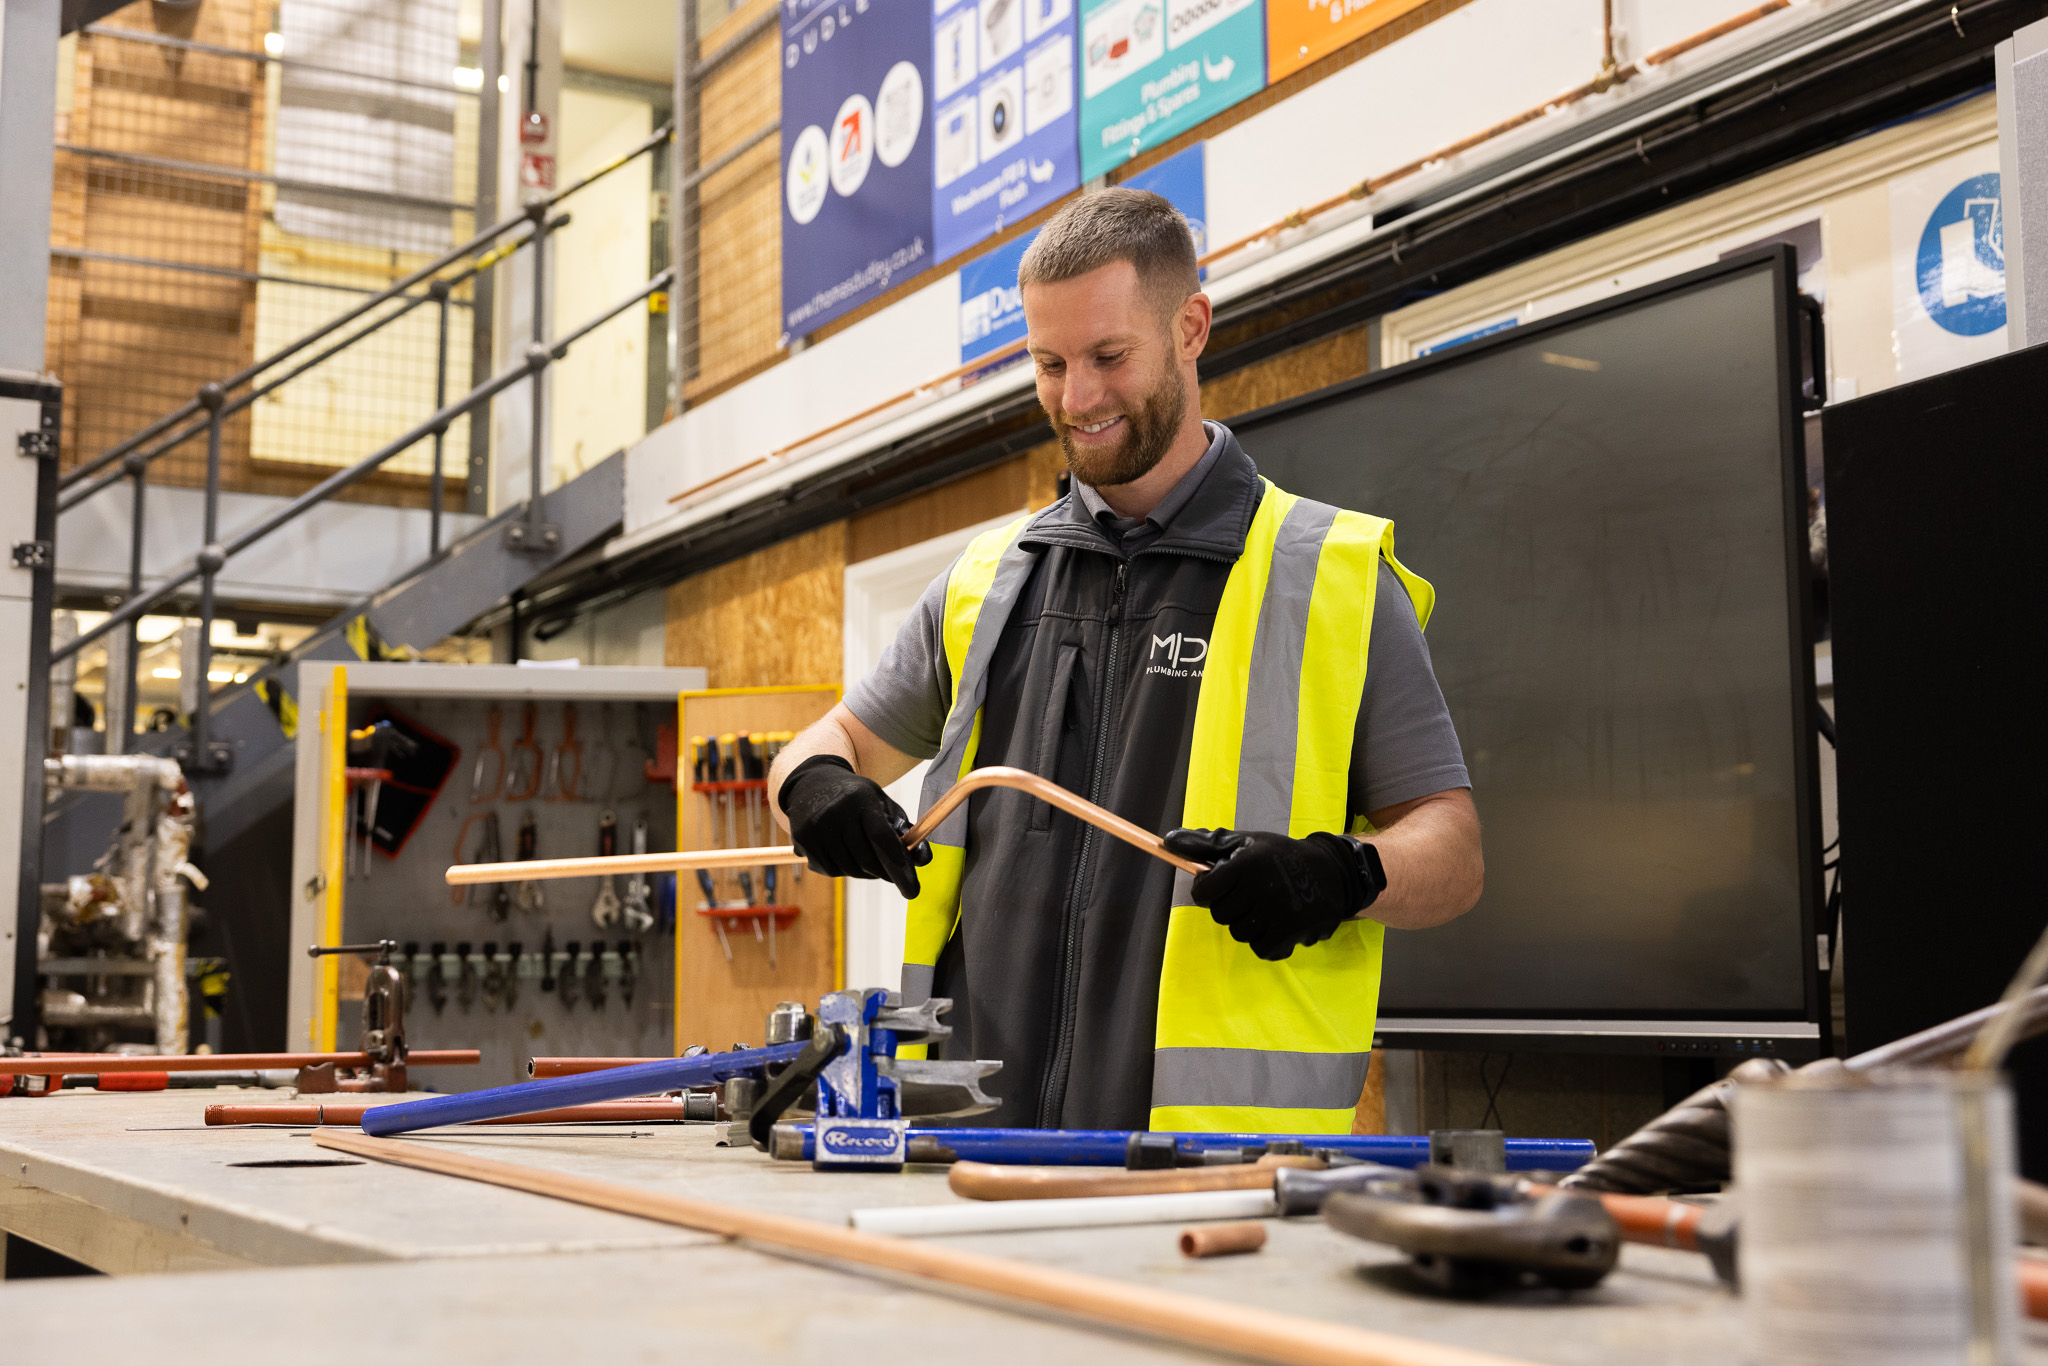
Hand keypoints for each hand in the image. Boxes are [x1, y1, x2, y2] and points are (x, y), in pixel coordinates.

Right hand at [778, 755, 930, 897]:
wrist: (813, 783)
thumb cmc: (856, 796)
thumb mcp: (881, 802)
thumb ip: (903, 828)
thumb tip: (923, 859)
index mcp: (860, 799)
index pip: (881, 837)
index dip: (898, 865)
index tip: (912, 889)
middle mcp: (835, 813)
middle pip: (866, 859)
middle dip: (884, 873)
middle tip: (894, 875)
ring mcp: (816, 828)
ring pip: (849, 869)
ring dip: (865, 873)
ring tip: (869, 861)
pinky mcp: (803, 841)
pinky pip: (830, 870)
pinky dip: (844, 870)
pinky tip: (846, 855)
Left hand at [1161, 828, 1383, 960]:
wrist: (1332, 872)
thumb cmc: (1280, 856)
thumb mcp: (1246, 842)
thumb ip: (1206, 844)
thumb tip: (1168, 840)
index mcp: (1246, 863)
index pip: (1205, 891)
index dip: (1208, 892)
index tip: (1219, 888)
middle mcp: (1261, 886)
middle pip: (1220, 915)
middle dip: (1230, 908)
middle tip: (1249, 896)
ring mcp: (1277, 911)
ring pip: (1239, 933)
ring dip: (1248, 925)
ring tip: (1265, 909)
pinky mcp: (1290, 931)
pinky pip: (1261, 949)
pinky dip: (1266, 942)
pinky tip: (1276, 926)